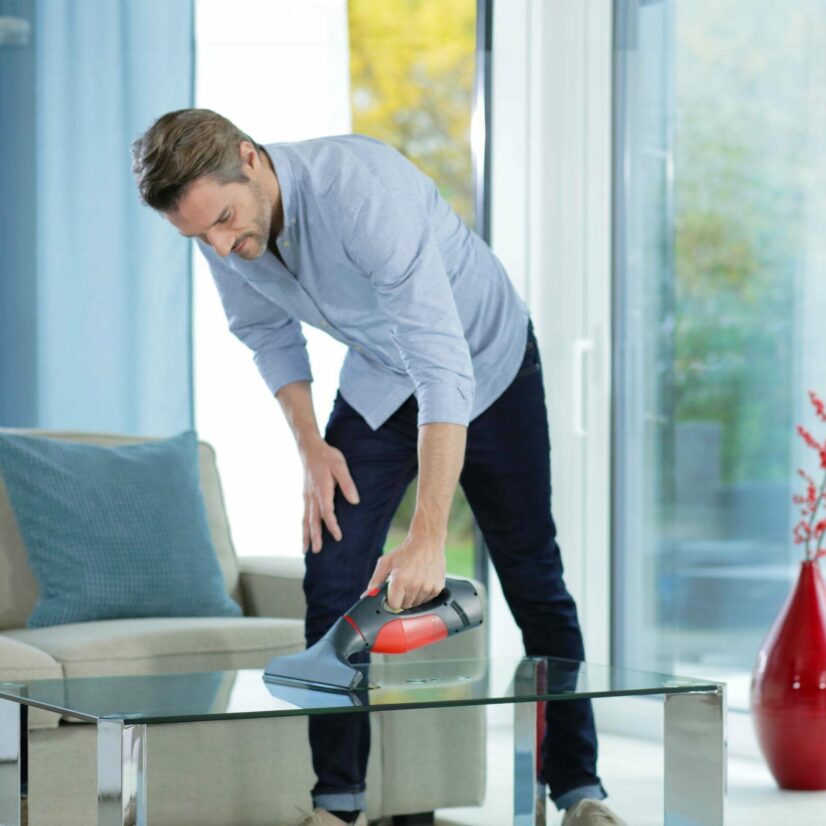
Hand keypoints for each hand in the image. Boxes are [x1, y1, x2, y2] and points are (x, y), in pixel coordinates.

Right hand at [300, 438, 359, 552]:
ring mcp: (307, 496)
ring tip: (304, 549)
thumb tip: (355, 501)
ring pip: (305, 519)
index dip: (332, 526)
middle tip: (316, 551)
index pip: (327, 512)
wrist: (310, 447)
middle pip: (313, 520)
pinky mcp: (305, 494)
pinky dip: (303, 525)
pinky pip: (304, 513)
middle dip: (314, 536)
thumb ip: (347, 484)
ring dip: (305, 534)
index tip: (338, 537)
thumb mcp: (340, 466)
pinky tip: (304, 531)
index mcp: (322, 490)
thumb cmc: (327, 456)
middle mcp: (312, 496)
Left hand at [362, 533, 445, 610]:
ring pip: (417, 604)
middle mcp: (415, 585)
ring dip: (413, 597)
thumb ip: (375, 580)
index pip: (393, 606)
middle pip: (405, 606)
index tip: (392, 595)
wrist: (427, 540)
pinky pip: (428, 600)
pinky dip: (423, 594)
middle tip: (403, 584)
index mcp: (400, 580)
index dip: (391, 601)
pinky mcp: (437, 588)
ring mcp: (427, 587)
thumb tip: (367, 595)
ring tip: (413, 581)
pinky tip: (421, 581)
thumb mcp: (386, 562)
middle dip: (402, 598)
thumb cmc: (405, 551)